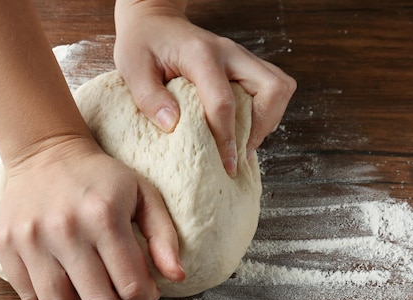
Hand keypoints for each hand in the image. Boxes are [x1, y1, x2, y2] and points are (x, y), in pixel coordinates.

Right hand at [0, 137, 183, 299]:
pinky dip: (46, 291)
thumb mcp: (143, 194)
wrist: (46, 151)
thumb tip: (176, 277)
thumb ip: (164, 236)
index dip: (144, 297)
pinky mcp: (6, 244)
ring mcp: (31, 238)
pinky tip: (58, 270)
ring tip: (85, 278)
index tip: (143, 288)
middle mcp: (66, 229)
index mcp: (104, 217)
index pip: (132, 287)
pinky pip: (28, 296)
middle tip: (115, 285)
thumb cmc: (102, 177)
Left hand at [114, 0, 295, 175]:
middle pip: (274, 87)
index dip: (227, 138)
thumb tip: (172, 125)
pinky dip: (264, 112)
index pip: (224, 102)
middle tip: (242, 150)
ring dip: (267, 120)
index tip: (227, 165)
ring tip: (244, 142)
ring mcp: (241, 58)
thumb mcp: (132, 68)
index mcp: (201, 55)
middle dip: (263, 125)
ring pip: (280, 87)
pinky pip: (271, 89)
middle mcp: (230, 53)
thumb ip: (149, 98)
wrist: (154, 19)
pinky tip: (242, 128)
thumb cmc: (142, 43)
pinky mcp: (244, 65)